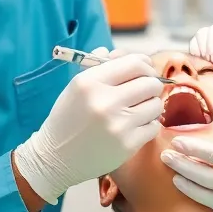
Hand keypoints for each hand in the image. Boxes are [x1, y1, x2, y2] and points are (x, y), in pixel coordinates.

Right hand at [13, 52, 163, 203]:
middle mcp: (105, 101)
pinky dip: (148, 125)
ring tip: (138, 110)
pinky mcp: (127, 145)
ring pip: (156, 105)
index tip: (146, 71)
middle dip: (151, 85)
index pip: (135, 64)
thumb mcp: (76, 86)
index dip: (146, 65)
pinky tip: (135, 126)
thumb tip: (122, 53)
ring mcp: (118, 124)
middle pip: (150, 83)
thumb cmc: (68, 118)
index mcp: (90, 82)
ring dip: (151, 106)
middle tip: (144, 92)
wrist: (56, 157)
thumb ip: (100, 66)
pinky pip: (154, 127)